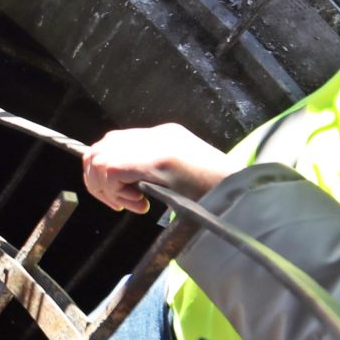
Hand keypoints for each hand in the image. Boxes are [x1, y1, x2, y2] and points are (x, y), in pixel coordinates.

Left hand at [81, 123, 236, 212]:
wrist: (240, 192)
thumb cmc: (218, 191)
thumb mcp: (184, 175)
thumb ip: (157, 172)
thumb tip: (129, 186)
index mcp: (164, 136)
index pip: (117, 143)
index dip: (108, 171)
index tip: (122, 195)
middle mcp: (155, 135)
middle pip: (102, 147)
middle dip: (99, 178)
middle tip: (118, 202)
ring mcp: (153, 144)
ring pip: (99, 159)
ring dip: (106, 188)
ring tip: (132, 203)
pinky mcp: (151, 160)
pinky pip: (109, 171)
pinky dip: (115, 192)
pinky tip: (140, 204)